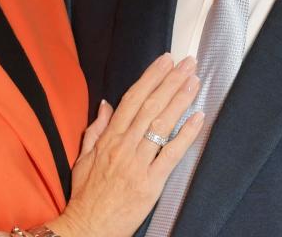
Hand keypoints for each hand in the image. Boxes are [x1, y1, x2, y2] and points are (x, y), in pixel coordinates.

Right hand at [48, 54, 202, 236]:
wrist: (89, 227)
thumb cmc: (86, 195)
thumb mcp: (83, 158)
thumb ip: (95, 129)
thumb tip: (106, 104)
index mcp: (108, 138)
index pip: (132, 99)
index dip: (150, 78)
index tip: (165, 61)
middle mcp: (124, 146)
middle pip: (150, 106)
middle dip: (170, 81)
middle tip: (187, 63)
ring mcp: (138, 164)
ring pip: (162, 124)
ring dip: (180, 100)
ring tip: (194, 82)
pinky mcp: (151, 183)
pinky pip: (171, 154)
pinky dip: (186, 135)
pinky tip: (198, 119)